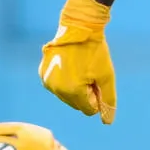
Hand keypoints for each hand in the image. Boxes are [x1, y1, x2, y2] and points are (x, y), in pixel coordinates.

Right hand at [39, 0, 116, 123]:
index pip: (89, 109)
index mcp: (72, 91)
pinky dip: (65, 80)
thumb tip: (107, 121)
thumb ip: (107, 100)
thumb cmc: (94, 52)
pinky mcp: (42, 72)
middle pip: (77, 103)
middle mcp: (55, 89)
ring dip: (75, 87)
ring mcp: (47, 81)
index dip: (97, 95)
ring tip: (80, 67)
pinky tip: (70, 64)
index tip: (97, 79)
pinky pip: (57, 85)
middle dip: (86, 92)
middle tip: (90, 72)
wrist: (78, 27)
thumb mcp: (106, 76)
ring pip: (66, 95)